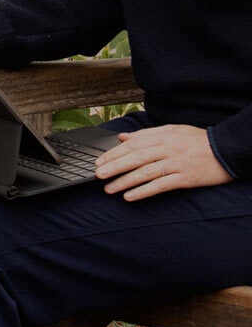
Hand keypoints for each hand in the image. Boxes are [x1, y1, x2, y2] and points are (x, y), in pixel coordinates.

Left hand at [96, 124, 229, 201]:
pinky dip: (144, 191)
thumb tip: (123, 137)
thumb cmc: (198, 141)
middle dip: (114, 166)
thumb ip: (147, 134)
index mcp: (164, 136)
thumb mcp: (173, 130)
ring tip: (110, 188)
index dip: (114, 153)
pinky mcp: (186, 178)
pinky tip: (130, 196)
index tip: (100, 161)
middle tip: (98, 175)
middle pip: (136, 158)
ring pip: (146, 172)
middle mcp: (168, 149)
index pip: (133, 144)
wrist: (228, 150)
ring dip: (125, 181)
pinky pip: (161, 185)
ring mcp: (177, 164)